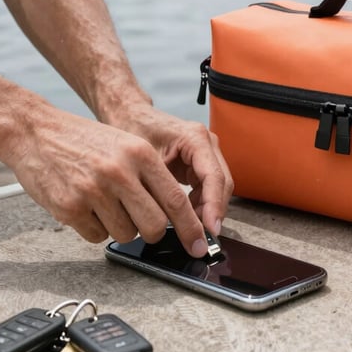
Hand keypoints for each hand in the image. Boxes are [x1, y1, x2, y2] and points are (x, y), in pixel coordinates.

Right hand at [5, 106, 230, 257]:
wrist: (35, 132)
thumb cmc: (84, 141)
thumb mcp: (127, 146)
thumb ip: (152, 176)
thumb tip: (178, 215)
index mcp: (140, 154)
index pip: (176, 199)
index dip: (191, 227)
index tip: (200, 245)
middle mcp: (119, 172)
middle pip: (154, 226)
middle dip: (153, 232)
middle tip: (143, 223)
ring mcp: (93, 191)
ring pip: (126, 234)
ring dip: (120, 227)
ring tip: (104, 202)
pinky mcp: (70, 208)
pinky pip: (96, 236)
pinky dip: (95, 228)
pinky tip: (85, 205)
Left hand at [108, 103, 233, 237]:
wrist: (129, 115)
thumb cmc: (133, 129)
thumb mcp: (144, 160)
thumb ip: (159, 188)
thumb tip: (168, 220)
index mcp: (195, 138)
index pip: (214, 177)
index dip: (214, 206)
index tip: (210, 228)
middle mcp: (206, 143)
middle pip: (222, 184)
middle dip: (213, 212)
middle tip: (200, 237)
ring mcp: (206, 152)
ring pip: (218, 188)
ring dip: (207, 210)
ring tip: (189, 228)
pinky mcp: (200, 162)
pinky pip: (208, 187)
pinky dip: (200, 204)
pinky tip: (186, 215)